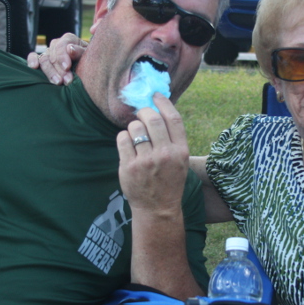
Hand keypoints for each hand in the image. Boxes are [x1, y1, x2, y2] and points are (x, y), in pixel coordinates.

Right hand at [26, 33, 86, 84]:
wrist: (87, 69)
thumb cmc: (89, 61)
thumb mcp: (89, 56)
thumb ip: (80, 52)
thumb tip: (70, 49)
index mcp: (69, 40)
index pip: (62, 45)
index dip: (63, 56)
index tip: (67, 67)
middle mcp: (57, 44)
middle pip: (53, 54)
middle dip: (59, 69)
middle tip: (67, 81)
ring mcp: (49, 52)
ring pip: (44, 59)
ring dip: (50, 72)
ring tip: (58, 82)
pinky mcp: (41, 59)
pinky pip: (33, 56)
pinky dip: (32, 60)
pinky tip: (34, 67)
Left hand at [117, 93, 188, 212]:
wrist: (157, 209)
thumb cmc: (169, 180)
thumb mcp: (180, 160)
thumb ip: (172, 138)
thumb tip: (158, 110)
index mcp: (181, 151)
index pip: (173, 118)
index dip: (163, 102)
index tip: (155, 95)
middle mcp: (165, 154)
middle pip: (152, 119)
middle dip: (144, 111)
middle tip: (141, 114)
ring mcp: (146, 161)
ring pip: (135, 127)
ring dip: (133, 127)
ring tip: (135, 135)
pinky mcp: (129, 167)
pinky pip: (122, 139)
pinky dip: (123, 137)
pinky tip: (128, 144)